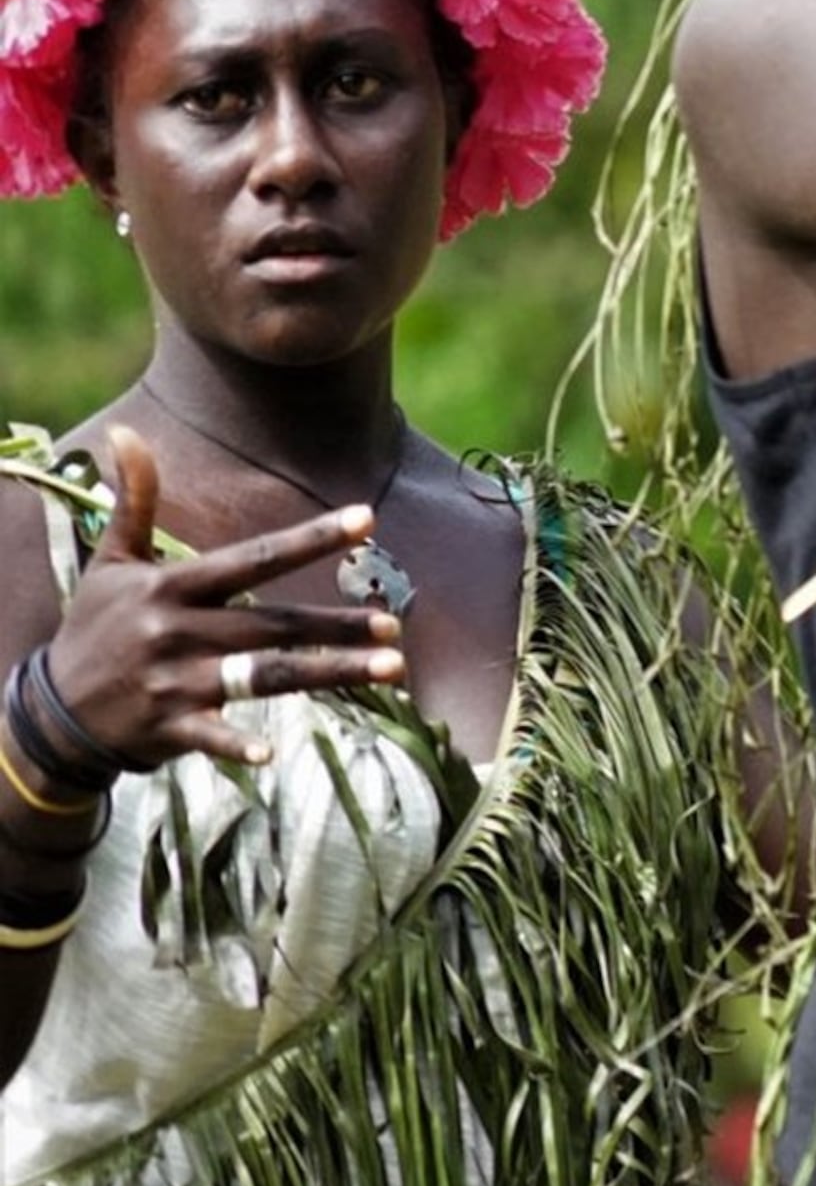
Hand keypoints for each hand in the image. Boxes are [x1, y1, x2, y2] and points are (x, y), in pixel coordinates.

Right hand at [38, 428, 403, 772]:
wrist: (52, 709)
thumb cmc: (96, 628)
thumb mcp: (111, 562)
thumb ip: (135, 501)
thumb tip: (127, 432)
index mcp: (169, 588)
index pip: (253, 558)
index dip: (309, 538)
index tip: (367, 519)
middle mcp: (176, 631)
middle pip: (272, 624)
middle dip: (335, 623)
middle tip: (394, 623)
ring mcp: (173, 682)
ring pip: (264, 677)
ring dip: (327, 672)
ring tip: (390, 667)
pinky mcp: (167, 728)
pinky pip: (210, 735)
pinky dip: (237, 746)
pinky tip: (271, 753)